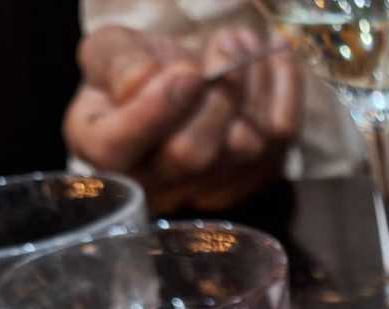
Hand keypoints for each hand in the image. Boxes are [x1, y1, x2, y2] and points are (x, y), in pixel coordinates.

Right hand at [63, 25, 299, 210]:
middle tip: (226, 43)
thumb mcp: (108, 51)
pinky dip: (285, 91)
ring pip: (243, 148)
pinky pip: (280, 140)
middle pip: (192, 155)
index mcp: (103, 153)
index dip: (156, 111)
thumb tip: (145, 80)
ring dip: (252, 84)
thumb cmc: (134, 69)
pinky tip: (276, 55)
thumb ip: (116, 62)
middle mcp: (155, 184)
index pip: (118, 150)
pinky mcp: (254, 176)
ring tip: (241, 41)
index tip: (186, 72)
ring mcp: (209, 188)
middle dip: (216, 94)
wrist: (176, 83)